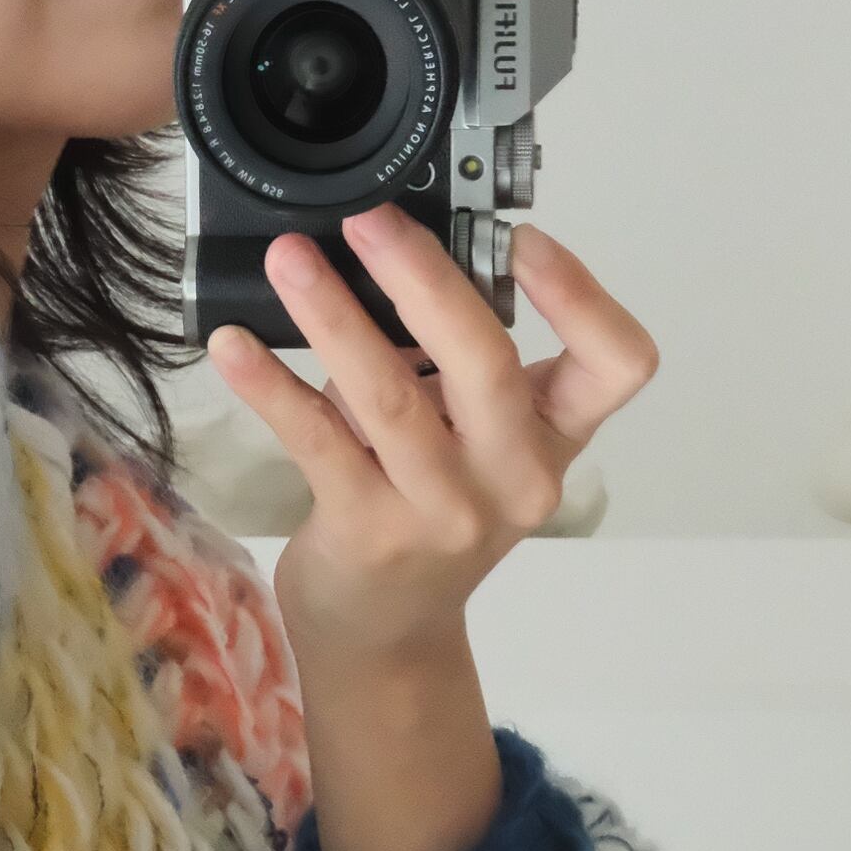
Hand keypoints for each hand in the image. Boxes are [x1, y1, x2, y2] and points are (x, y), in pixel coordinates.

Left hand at [204, 208, 658, 677]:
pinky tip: (232, 346)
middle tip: (367, 222)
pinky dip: (269, 385)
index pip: (618, 364)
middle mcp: (513, 478)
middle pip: (488, 362)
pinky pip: (316, 440)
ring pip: (389, 396)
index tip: (521, 237)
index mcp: (553, 438)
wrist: (385, 629)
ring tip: (288, 260)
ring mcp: (443, 511)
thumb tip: (388, 256)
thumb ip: (456, 360)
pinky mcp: (369, 531)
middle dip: (423, 278)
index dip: (582, 294)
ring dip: (331, 316)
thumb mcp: (472, 438)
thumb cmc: (428, 508)